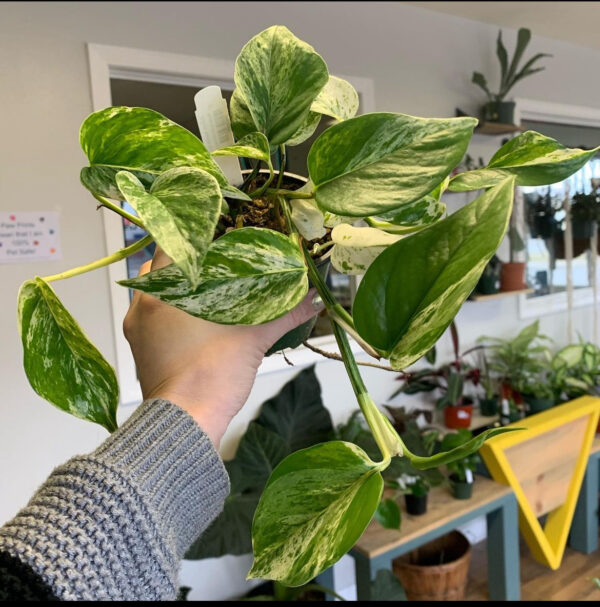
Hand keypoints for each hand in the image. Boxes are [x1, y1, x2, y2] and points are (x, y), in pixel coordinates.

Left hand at [123, 247, 322, 446]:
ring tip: (206, 287)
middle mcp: (142, 306)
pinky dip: (170, 310)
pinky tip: (195, 317)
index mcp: (163, 293)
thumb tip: (315, 298)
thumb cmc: (212, 376)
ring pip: (154, 293)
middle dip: (186, 260)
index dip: (192, 233)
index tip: (213, 231)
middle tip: (214, 259)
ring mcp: (138, 329)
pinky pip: (152, 317)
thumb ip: (284, 314)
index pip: (170, 244)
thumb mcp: (253, 340)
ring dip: (176, 286)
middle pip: (160, 267)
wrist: (186, 423)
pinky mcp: (140, 349)